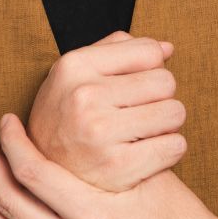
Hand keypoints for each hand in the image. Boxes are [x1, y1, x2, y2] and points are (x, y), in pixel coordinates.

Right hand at [25, 29, 187, 191]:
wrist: (42, 170)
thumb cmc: (70, 111)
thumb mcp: (79, 71)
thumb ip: (120, 49)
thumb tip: (167, 48)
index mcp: (76, 65)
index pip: (149, 52)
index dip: (152, 67)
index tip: (140, 83)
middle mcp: (84, 96)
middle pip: (165, 82)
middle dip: (162, 96)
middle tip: (144, 110)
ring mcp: (99, 132)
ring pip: (175, 113)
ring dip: (168, 122)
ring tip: (147, 129)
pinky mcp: (118, 167)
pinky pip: (174, 146)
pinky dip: (170, 148)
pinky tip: (149, 151)